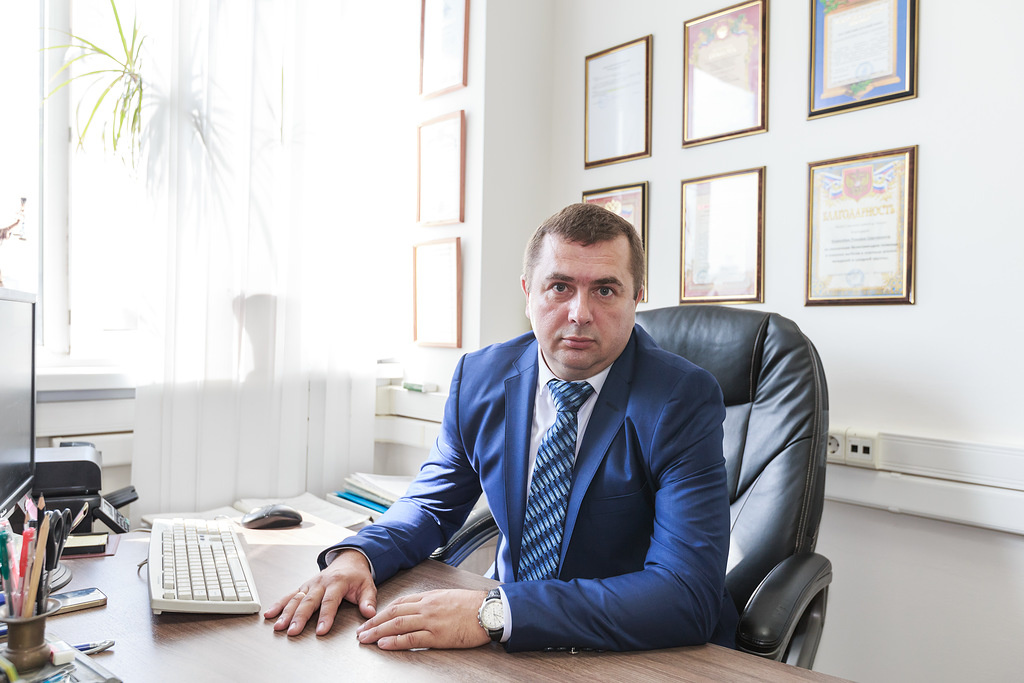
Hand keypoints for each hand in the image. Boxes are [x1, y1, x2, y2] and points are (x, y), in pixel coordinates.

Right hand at [263, 549, 376, 635]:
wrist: (348, 559)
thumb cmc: (357, 575)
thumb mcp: (368, 585)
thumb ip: (368, 600)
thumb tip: (369, 613)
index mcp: (337, 582)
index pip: (330, 601)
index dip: (326, 616)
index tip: (321, 630)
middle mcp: (321, 583)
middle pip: (309, 601)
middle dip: (300, 617)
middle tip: (293, 631)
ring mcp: (310, 584)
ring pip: (296, 599)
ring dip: (286, 613)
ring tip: (279, 626)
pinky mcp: (303, 586)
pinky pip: (289, 595)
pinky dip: (279, 604)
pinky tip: (270, 613)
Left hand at [356, 589, 489, 649]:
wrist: (490, 610)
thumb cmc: (473, 605)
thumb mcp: (449, 596)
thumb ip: (433, 602)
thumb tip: (420, 608)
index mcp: (429, 597)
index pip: (400, 603)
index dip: (383, 611)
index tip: (372, 618)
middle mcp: (426, 607)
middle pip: (393, 613)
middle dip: (374, 622)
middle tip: (361, 631)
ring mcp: (430, 621)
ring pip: (397, 625)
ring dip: (378, 632)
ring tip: (365, 638)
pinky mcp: (437, 636)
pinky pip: (411, 638)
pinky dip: (395, 641)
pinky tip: (384, 644)